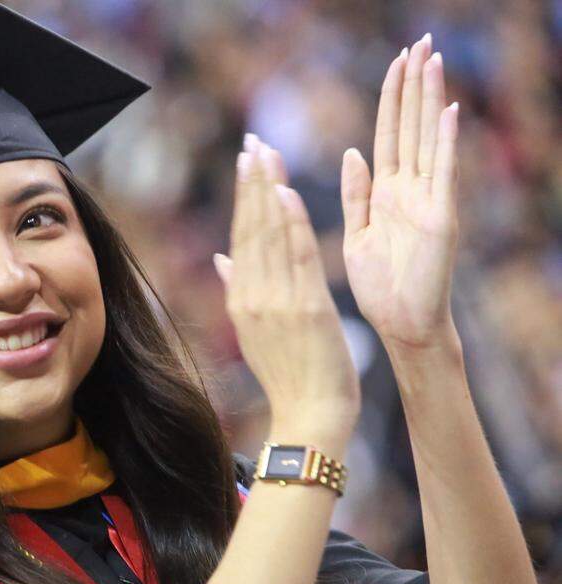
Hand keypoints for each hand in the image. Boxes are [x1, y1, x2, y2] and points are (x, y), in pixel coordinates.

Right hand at [215, 136, 360, 435]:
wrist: (308, 418)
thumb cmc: (291, 378)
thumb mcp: (256, 333)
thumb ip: (239, 290)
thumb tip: (221, 258)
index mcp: (242, 300)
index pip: (241, 238)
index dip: (243, 197)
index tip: (246, 162)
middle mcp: (253, 296)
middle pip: (251, 229)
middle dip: (251, 182)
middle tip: (253, 141)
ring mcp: (277, 302)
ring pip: (270, 235)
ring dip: (268, 190)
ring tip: (266, 152)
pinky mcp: (305, 308)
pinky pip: (297, 257)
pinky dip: (291, 223)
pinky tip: (286, 191)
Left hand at [340, 34, 460, 349]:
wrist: (401, 325)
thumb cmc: (379, 286)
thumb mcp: (356, 233)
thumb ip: (356, 193)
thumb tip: (352, 152)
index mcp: (385, 193)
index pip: (388, 134)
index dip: (391, 98)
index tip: (395, 61)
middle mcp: (410, 190)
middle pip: (411, 126)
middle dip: (414, 85)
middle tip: (420, 41)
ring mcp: (428, 201)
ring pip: (427, 140)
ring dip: (429, 100)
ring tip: (432, 60)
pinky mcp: (440, 219)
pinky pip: (443, 175)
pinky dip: (445, 143)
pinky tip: (447, 112)